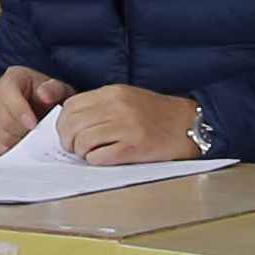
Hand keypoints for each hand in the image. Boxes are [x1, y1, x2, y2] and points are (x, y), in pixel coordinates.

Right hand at [0, 64, 62, 149]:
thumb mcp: (58, 89)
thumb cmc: (48, 96)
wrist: (42, 104)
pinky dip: (9, 148)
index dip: (20, 112)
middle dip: (22, 131)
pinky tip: (20, 142)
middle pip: (3, 119)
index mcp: (12, 78)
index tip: (34, 125)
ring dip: (17, 140)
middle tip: (38, 134)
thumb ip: (54, 90)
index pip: (8, 94)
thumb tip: (44, 96)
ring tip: (30, 136)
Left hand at [51, 85, 207, 164]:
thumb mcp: (127, 99)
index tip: (70, 134)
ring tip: (92, 154)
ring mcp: (126, 126)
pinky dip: (96, 161)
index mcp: (113, 93)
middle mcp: (117, 106)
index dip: (63, 124)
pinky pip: (99, 157)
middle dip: (68, 141)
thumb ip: (100, 106)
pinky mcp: (134, 147)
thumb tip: (70, 123)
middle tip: (76, 149)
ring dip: (82, 153)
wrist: (191, 124)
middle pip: (71, 125)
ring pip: (82, 142)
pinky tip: (106, 159)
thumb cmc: (158, 115)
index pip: (70, 106)